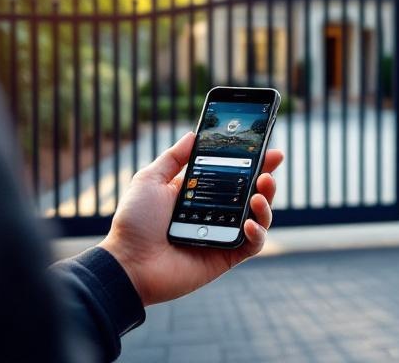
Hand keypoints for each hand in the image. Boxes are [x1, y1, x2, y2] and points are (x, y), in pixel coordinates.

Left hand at [98, 132, 281, 305]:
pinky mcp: (228, 256)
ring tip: (259, 194)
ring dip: (266, 203)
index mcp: (200, 193)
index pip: (233, 174)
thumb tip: (193, 134)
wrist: (128, 263)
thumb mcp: (150, 180)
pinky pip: (253, 244)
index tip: (268, 149)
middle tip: (270, 168)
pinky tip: (248, 223)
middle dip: (266, 178)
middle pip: (252, 193)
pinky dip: (257, 232)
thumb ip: (173, 157)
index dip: (253, 161)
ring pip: (259, 217)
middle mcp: (216, 213)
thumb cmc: (135, 222)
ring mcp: (224, 234)